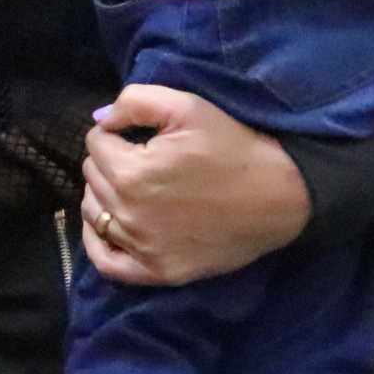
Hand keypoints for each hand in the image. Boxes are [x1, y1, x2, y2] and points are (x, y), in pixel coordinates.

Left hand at [80, 83, 310, 285]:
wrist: (281, 195)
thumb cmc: (235, 147)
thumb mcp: (187, 107)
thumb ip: (134, 102)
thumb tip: (100, 118)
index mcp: (131, 172)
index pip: (96, 143)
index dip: (116, 133)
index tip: (140, 136)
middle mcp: (129, 214)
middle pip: (92, 177)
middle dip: (111, 161)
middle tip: (144, 159)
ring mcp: (143, 247)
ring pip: (94, 214)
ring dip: (104, 195)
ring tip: (134, 186)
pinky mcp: (159, 271)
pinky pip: (106, 263)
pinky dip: (98, 243)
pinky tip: (108, 225)